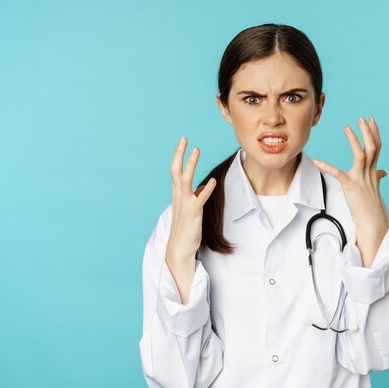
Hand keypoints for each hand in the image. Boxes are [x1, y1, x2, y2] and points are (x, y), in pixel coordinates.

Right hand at [166, 137, 216, 262]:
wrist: (179, 249)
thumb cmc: (186, 229)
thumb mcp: (190, 209)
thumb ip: (195, 196)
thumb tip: (201, 186)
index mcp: (178, 195)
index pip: (176, 171)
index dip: (179, 156)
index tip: (183, 142)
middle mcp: (179, 197)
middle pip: (176, 171)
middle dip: (180, 154)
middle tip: (184, 138)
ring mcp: (185, 204)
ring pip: (185, 180)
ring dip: (191, 164)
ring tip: (196, 150)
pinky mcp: (193, 213)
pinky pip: (199, 198)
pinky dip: (205, 189)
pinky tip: (212, 181)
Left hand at [313, 116, 388, 265]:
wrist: (371, 220)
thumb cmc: (371, 204)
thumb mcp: (375, 187)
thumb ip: (378, 176)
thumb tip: (384, 172)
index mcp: (374, 170)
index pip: (377, 147)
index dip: (374, 133)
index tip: (371, 120)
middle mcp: (369, 172)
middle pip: (372, 147)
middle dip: (368, 132)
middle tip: (361, 118)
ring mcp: (361, 179)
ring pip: (361, 155)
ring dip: (355, 141)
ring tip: (348, 128)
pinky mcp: (351, 186)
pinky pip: (338, 174)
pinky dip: (327, 167)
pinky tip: (317, 161)